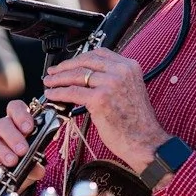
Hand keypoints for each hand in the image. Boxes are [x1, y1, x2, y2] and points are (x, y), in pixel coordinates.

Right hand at [0, 100, 44, 193]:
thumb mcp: (31, 166)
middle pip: (2, 124)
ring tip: (12, 161)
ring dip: (2, 151)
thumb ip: (35, 164)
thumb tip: (38, 168)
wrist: (4, 185)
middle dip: (14, 137)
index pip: (14, 109)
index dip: (21, 114)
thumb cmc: (18, 167)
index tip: (29, 128)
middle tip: (23, 150)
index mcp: (14, 125)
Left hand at [42, 49, 166, 173]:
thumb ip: (114, 79)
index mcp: (129, 66)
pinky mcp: (100, 98)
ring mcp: (110, 83)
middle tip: (53, 71)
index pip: (99, 54)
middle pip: (85, 61)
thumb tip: (90, 78)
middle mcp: (121, 71)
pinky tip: (52, 95)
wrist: (146, 141)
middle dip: (65, 66)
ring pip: (77, 75)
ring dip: (59, 79)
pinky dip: (59, 93)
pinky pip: (73, 92)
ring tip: (49, 83)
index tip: (69, 63)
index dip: (80, 58)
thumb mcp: (131, 90)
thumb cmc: (138, 122)